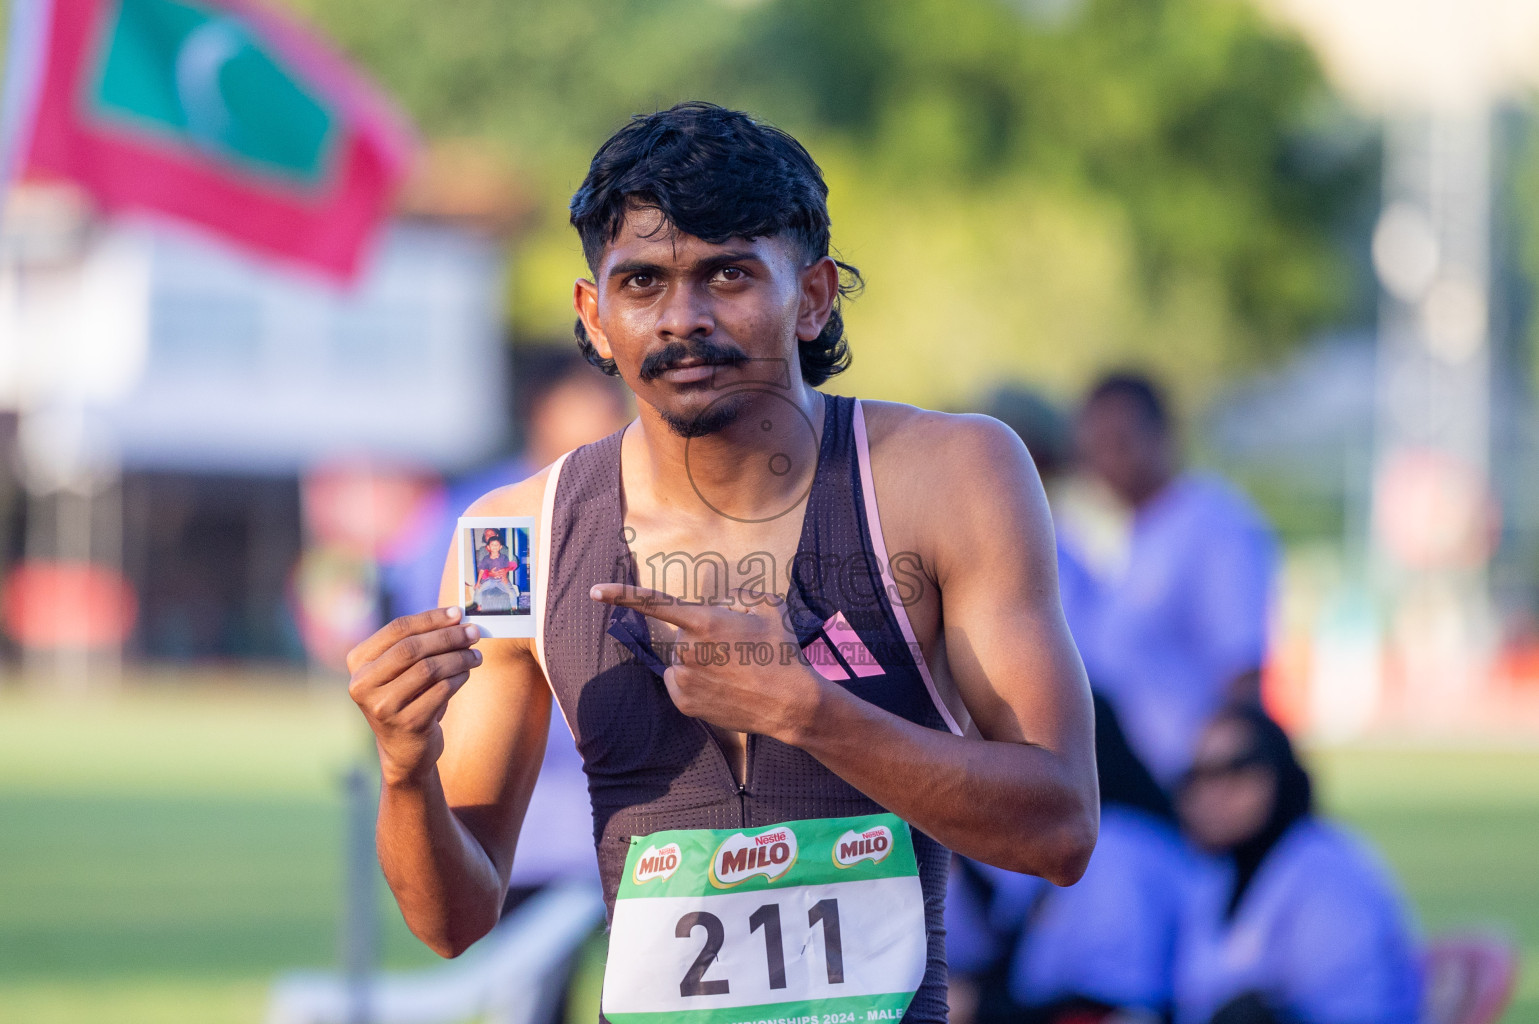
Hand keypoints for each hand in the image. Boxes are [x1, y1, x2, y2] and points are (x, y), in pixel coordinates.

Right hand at [347, 607, 483, 786]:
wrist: (405, 749)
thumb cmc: (407, 697)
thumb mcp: (401, 669)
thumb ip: (420, 642)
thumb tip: (457, 618)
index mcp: (357, 662)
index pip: (397, 629)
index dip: (431, 618)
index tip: (457, 613)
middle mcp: (362, 684)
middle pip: (412, 648)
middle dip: (448, 637)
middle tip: (474, 633)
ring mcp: (382, 707)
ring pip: (429, 669)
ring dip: (459, 658)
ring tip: (476, 656)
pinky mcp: (407, 724)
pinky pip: (442, 690)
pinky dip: (459, 677)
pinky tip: (467, 673)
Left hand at [589, 584, 825, 741]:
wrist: (790, 702)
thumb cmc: (782, 651)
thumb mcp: (771, 608)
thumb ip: (742, 594)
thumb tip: (726, 600)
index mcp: (704, 621)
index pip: (655, 604)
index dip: (622, 594)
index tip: (595, 591)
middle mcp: (686, 649)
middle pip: (682, 636)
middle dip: (702, 638)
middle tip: (736, 651)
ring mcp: (682, 678)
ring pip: (681, 661)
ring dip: (700, 662)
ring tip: (734, 673)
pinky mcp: (683, 702)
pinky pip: (680, 683)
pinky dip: (697, 683)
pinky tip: (724, 688)